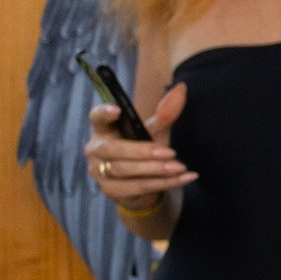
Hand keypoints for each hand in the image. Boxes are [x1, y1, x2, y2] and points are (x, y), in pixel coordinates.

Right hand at [83, 84, 193, 209]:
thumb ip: (165, 114)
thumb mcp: (155, 131)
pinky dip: (164, 183)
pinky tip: (184, 178)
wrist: (142, 186)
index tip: (117, 110)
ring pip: (125, 171)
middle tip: (169, 152)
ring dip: (155, 169)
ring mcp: (99, 172)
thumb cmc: (143, 149)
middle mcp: (96, 150)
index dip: (104, 114)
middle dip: (141, 151)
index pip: (97, 118)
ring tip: (180, 167)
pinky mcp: (111, 190)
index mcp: (104, 130)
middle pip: (113, 150)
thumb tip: (182, 88)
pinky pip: (137, 187)